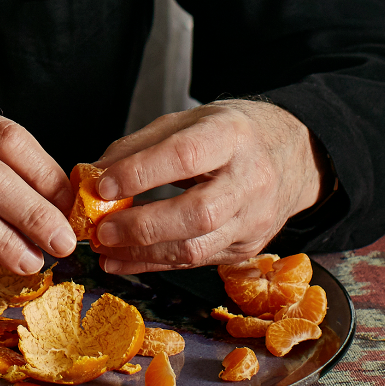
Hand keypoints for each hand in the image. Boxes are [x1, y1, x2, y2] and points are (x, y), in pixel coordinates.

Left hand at [89, 100, 326, 272]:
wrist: (291, 156)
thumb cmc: (230, 134)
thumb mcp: (188, 121)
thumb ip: (140, 146)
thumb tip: (93, 173)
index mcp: (231, 136)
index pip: (185, 157)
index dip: (141, 173)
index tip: (103, 185)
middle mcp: (249, 180)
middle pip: (196, 213)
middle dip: (142, 226)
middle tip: (102, 230)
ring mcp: (253, 219)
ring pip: (197, 247)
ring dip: (144, 254)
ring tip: (106, 251)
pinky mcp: (248, 247)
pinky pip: (198, 261)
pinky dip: (157, 264)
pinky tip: (126, 261)